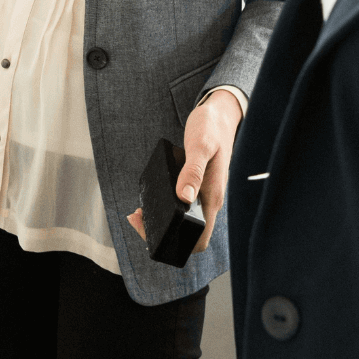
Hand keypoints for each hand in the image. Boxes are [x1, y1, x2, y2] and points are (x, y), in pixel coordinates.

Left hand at [125, 87, 243, 255]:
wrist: (220, 115)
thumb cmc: (211, 128)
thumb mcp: (200, 145)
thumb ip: (193, 171)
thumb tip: (185, 197)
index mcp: (213, 196)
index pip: (200, 238)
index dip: (177, 243)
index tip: (153, 230)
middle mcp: (209, 201)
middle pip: (189, 235)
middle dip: (162, 235)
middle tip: (138, 218)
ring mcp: (204, 195)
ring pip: (184, 222)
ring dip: (161, 223)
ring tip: (139, 212)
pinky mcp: (197, 188)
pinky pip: (182, 207)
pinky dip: (165, 209)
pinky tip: (150, 200)